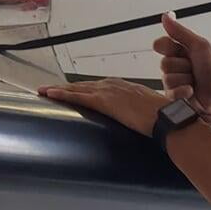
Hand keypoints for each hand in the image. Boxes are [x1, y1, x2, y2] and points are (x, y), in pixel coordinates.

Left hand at [38, 78, 166, 135]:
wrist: (166, 117)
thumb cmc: (164, 117)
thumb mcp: (150, 112)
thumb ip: (141, 114)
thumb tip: (142, 124)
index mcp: (125, 87)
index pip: (98, 87)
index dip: (84, 89)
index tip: (73, 91)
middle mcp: (114, 85)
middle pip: (84, 85)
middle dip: (67, 88)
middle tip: (50, 90)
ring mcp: (108, 91)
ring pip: (77, 89)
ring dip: (59, 90)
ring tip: (43, 91)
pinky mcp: (104, 101)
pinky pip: (78, 96)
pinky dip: (62, 94)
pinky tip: (50, 94)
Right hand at [154, 14, 210, 116]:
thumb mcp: (199, 46)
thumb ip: (180, 32)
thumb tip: (166, 17)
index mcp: (177, 52)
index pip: (160, 44)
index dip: (170, 48)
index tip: (182, 51)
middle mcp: (172, 66)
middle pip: (164, 63)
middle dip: (183, 66)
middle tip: (194, 69)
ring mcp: (172, 82)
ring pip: (168, 78)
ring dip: (185, 79)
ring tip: (194, 80)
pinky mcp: (173, 96)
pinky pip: (171, 92)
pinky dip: (184, 91)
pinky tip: (191, 90)